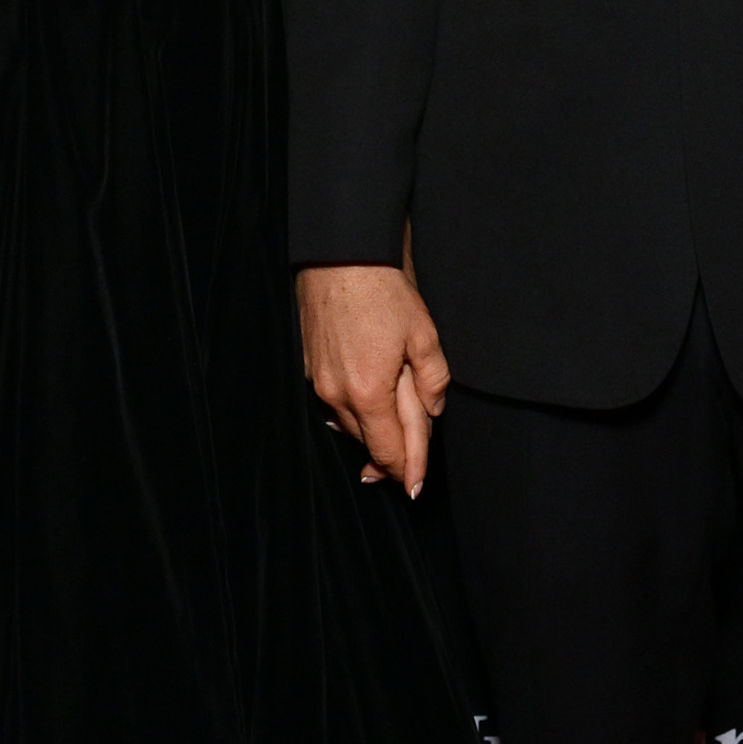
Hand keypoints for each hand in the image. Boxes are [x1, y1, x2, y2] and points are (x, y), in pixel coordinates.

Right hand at [296, 263, 450, 495]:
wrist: (341, 254)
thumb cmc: (383, 290)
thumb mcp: (424, 335)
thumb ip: (433, 381)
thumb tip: (433, 411)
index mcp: (368, 394)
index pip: (390, 450)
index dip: (407, 470)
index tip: (415, 489)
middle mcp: (337, 395)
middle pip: (368, 442)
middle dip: (393, 451)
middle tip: (414, 462)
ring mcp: (317, 382)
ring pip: (350, 424)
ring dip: (373, 429)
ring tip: (394, 431)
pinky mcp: (309, 367)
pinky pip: (334, 403)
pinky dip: (353, 409)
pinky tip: (366, 405)